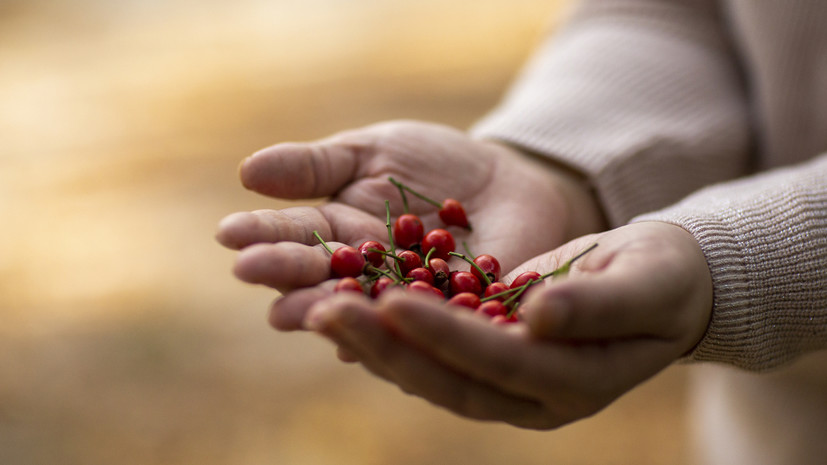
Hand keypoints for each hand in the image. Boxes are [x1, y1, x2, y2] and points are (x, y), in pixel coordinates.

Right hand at [216, 120, 604, 328]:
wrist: (509, 182)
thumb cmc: (434, 166)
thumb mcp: (372, 151)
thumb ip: (315, 165)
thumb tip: (247, 172)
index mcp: (337, 235)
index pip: (295, 236)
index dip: (263, 235)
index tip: (228, 231)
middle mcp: (363, 278)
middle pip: (319, 278)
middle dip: (285, 274)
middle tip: (248, 270)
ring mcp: (404, 304)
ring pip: (364, 312)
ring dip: (330, 310)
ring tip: (296, 309)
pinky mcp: (451, 322)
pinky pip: (425, 330)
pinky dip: (397, 336)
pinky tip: (363, 345)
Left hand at [300, 221, 711, 428]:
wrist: (660, 282)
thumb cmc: (664, 279)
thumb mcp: (645, 283)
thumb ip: (597, 305)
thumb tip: (537, 316)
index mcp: (572, 383)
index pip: (498, 362)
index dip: (444, 335)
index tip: (390, 300)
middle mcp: (529, 394)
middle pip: (447, 378)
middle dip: (385, 346)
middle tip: (323, 309)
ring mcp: (504, 380)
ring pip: (428, 369)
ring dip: (371, 341)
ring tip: (318, 306)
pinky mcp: (486, 354)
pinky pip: (430, 348)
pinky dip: (387, 329)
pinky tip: (345, 301)